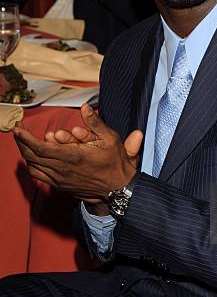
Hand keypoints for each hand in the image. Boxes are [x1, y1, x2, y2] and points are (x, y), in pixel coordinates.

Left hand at [14, 104, 138, 201]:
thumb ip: (95, 123)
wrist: (118, 189)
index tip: (19, 127)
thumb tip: (84, 107)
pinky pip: (38, 175)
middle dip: (21, 141)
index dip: (26, 138)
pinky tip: (32, 156)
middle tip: (18, 129)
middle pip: (32, 156)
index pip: (40, 148)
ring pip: (33, 166)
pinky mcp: (60, 185)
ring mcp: (60, 179)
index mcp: (73, 157)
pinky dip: (31, 165)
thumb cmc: (115, 163)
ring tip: (23, 140)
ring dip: (25, 152)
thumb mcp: (110, 139)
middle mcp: (62, 170)